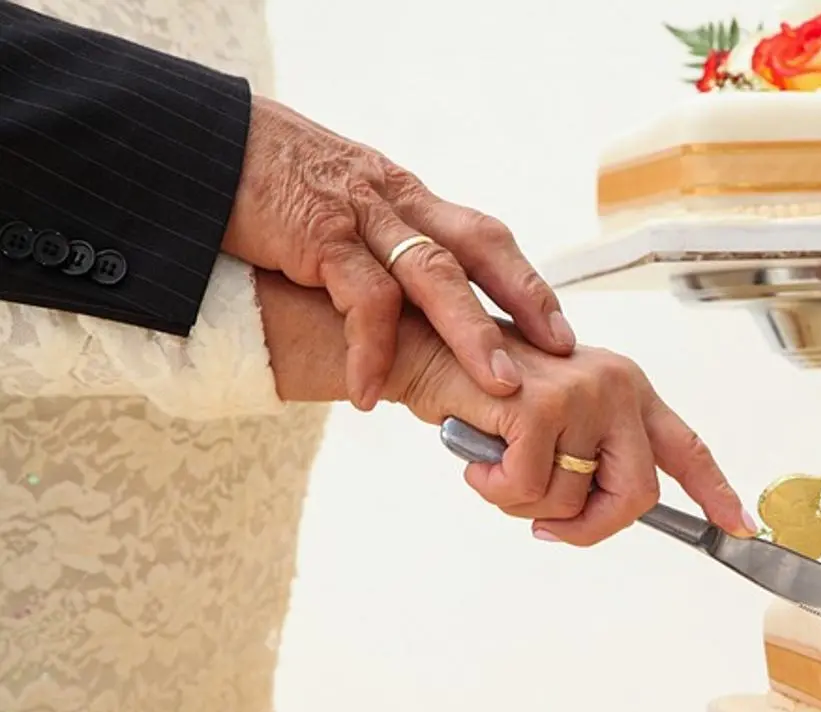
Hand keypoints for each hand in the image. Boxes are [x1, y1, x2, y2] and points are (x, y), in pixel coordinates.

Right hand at [223, 96, 574, 411]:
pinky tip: (369, 393)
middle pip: (476, 248)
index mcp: (401, 196)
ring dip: (471, 331)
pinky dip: (370, 348)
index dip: (524, 281)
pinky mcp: (314, 233)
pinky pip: (359, 297)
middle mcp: (391, 200)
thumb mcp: (334, 205)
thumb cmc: (263, 181)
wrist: (195, 142)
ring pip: (433, 273)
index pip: (481, 236)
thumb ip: (370, 245)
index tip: (559, 327)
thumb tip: (397, 305)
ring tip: (498, 384)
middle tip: (559, 352)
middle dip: (523, 301)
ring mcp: (356, 215)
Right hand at [401, 318, 756, 545]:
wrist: (424, 348)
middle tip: (546, 524)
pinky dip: (494, 488)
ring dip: (524, 502)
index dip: (715, 491)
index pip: (685, 447)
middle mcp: (615, 385)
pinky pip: (526, 489)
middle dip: (590, 526)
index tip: (740, 525)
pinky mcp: (541, 407)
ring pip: (573, 502)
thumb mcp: (552, 421)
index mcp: (625, 388)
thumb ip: (586, 458)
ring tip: (496, 463)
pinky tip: (477, 457)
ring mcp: (582, 394)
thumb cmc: (482, 389)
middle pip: (636, 495)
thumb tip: (595, 513)